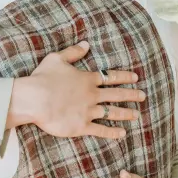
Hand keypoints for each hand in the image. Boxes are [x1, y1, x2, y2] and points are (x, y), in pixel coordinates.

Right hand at [7, 41, 144, 139]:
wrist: (34, 99)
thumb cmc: (43, 78)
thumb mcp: (56, 59)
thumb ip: (73, 52)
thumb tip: (86, 44)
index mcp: (87, 79)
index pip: (110, 77)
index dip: (124, 76)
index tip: (135, 77)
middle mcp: (92, 95)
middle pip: (117, 95)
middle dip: (131, 95)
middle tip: (142, 96)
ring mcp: (88, 111)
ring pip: (112, 112)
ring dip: (126, 113)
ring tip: (136, 115)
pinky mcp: (81, 126)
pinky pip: (101, 130)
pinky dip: (112, 132)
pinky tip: (122, 133)